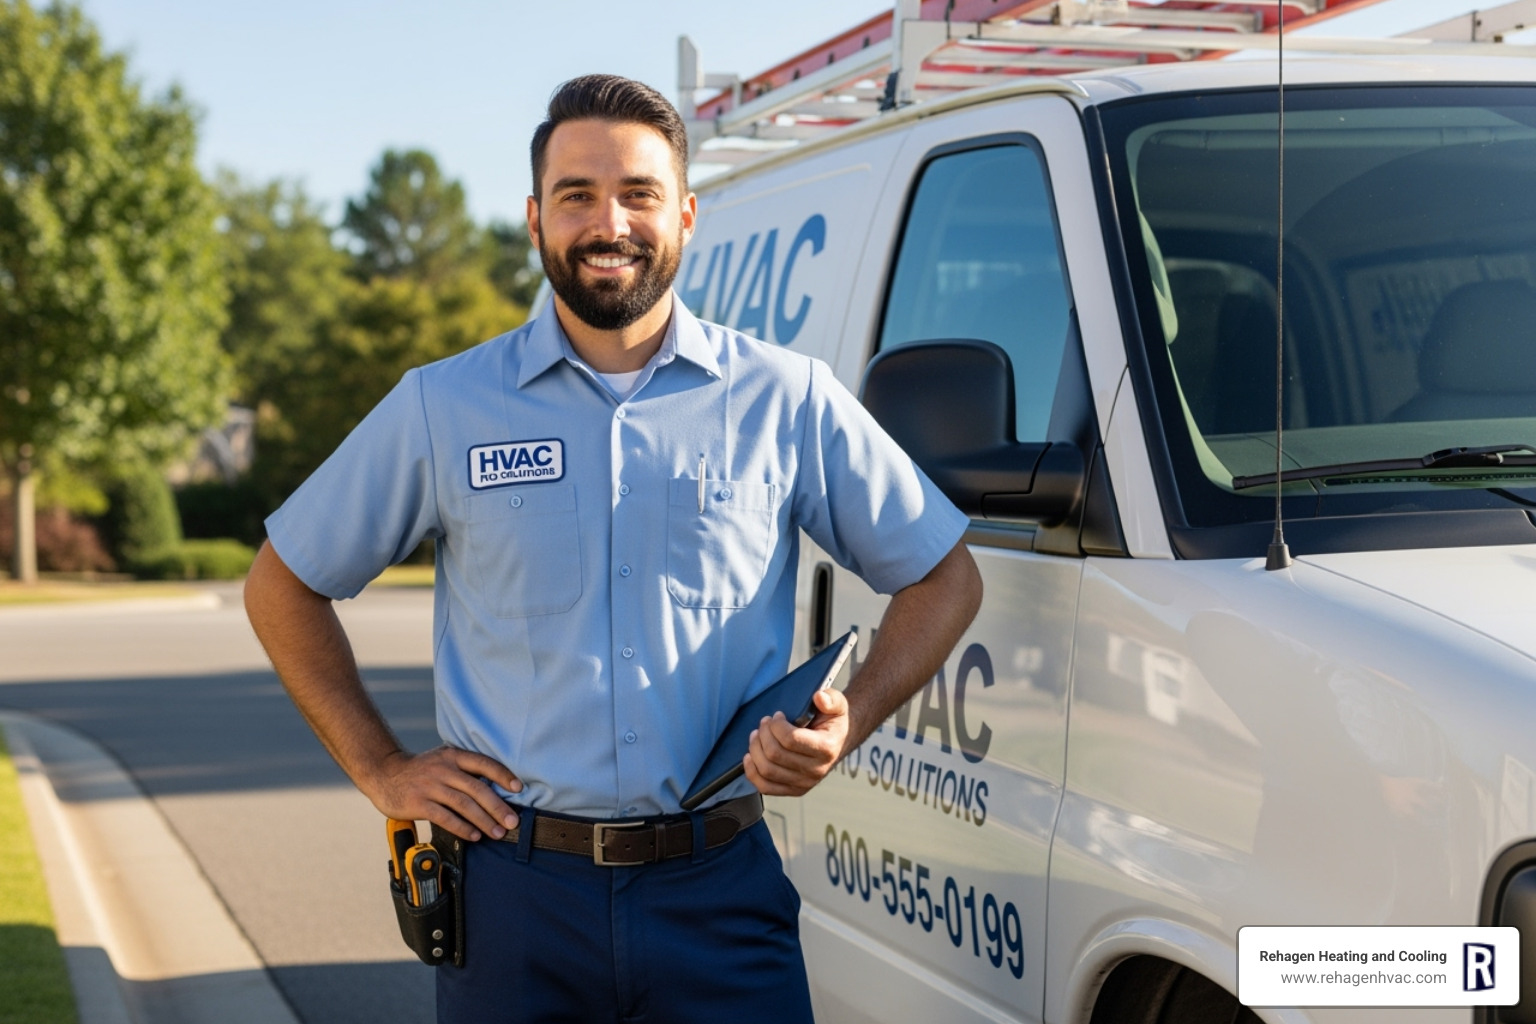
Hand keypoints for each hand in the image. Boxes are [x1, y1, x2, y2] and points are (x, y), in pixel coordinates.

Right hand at [364, 745, 521, 841]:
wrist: (384, 774)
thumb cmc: (420, 771)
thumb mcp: (442, 760)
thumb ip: (464, 770)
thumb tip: (496, 788)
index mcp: (452, 756)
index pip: (483, 763)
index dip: (502, 775)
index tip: (518, 789)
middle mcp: (443, 769)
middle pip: (477, 788)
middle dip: (498, 806)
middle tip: (513, 822)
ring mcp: (430, 786)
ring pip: (463, 804)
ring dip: (484, 820)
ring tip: (497, 833)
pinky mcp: (418, 803)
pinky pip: (445, 817)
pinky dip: (462, 827)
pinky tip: (474, 835)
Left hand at [743, 688, 849, 796]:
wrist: (838, 742)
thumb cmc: (833, 722)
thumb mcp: (837, 705)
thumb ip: (831, 699)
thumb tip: (819, 697)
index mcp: (826, 748)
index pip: (791, 739)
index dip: (777, 725)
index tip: (777, 715)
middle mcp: (816, 770)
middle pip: (775, 754)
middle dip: (764, 734)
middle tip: (764, 723)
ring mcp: (805, 783)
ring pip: (767, 770)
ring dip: (755, 749)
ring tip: (757, 735)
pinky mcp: (794, 790)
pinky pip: (766, 787)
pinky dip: (752, 772)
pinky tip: (750, 756)